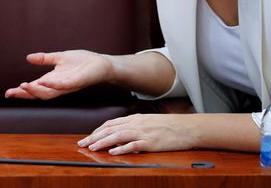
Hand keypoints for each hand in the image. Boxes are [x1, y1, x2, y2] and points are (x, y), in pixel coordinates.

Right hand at [4, 50, 113, 99]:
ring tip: (23, 86)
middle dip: (24, 94)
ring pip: (48, 93)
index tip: (8, 93)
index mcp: (53, 81)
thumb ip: (44, 59)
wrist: (101, 64)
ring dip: (35, 90)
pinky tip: (42, 81)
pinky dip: (51, 85)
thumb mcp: (59, 57)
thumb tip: (28, 58)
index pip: (34, 88)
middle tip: (11, 93)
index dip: (21, 91)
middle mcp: (58, 86)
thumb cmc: (82, 62)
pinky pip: (62, 86)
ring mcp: (67, 86)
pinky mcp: (76, 82)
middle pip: (38, 94)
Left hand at [77, 113, 196, 154]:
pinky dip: (121, 148)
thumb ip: (134, 125)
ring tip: (92, 147)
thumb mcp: (148, 121)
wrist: (187, 127)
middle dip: (94, 136)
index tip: (87, 136)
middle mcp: (136, 124)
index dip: (97, 130)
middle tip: (82, 143)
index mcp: (135, 118)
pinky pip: (133, 145)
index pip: (110, 123)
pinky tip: (113, 152)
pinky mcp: (151, 143)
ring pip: (118, 136)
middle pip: (110, 129)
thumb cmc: (169, 125)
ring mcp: (143, 133)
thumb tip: (120, 132)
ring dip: (102, 142)